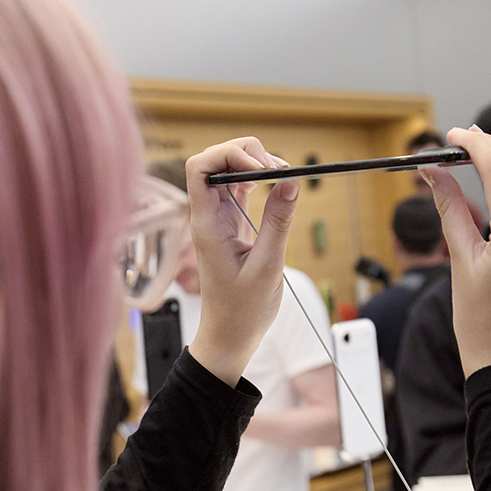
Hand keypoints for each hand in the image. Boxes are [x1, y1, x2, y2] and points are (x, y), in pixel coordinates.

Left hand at [185, 137, 298, 386]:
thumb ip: (278, 221)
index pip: (199, 167)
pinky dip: (260, 180)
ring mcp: (220, 218)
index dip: (229, 155)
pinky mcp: (233, 224)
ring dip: (256, 164)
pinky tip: (278, 187)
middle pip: (215, 160)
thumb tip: (291, 181)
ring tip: (284, 176)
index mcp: (207, 224)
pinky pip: (240, 188)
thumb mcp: (268, 266)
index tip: (263, 170)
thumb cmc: (242, 310)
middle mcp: (209, 215)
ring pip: (229, 170)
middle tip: (280, 171)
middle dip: (247, 154)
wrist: (229, 336)